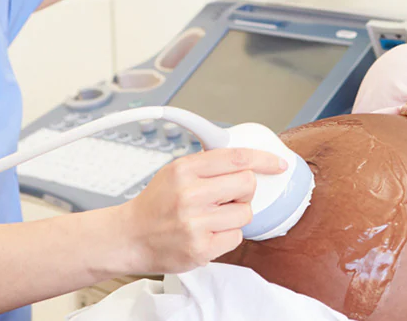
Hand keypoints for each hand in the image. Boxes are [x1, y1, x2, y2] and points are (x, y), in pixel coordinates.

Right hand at [117, 147, 286, 272]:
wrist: (129, 237)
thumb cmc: (156, 204)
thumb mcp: (175, 171)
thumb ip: (207, 163)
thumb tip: (246, 158)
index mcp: (185, 170)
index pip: (236, 157)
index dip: (263, 159)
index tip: (277, 164)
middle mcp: (190, 195)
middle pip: (247, 184)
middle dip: (244, 190)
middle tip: (228, 197)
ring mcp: (195, 224)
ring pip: (245, 213)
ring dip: (235, 215)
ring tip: (213, 217)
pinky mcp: (201, 249)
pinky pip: (237, 237)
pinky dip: (227, 236)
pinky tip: (208, 233)